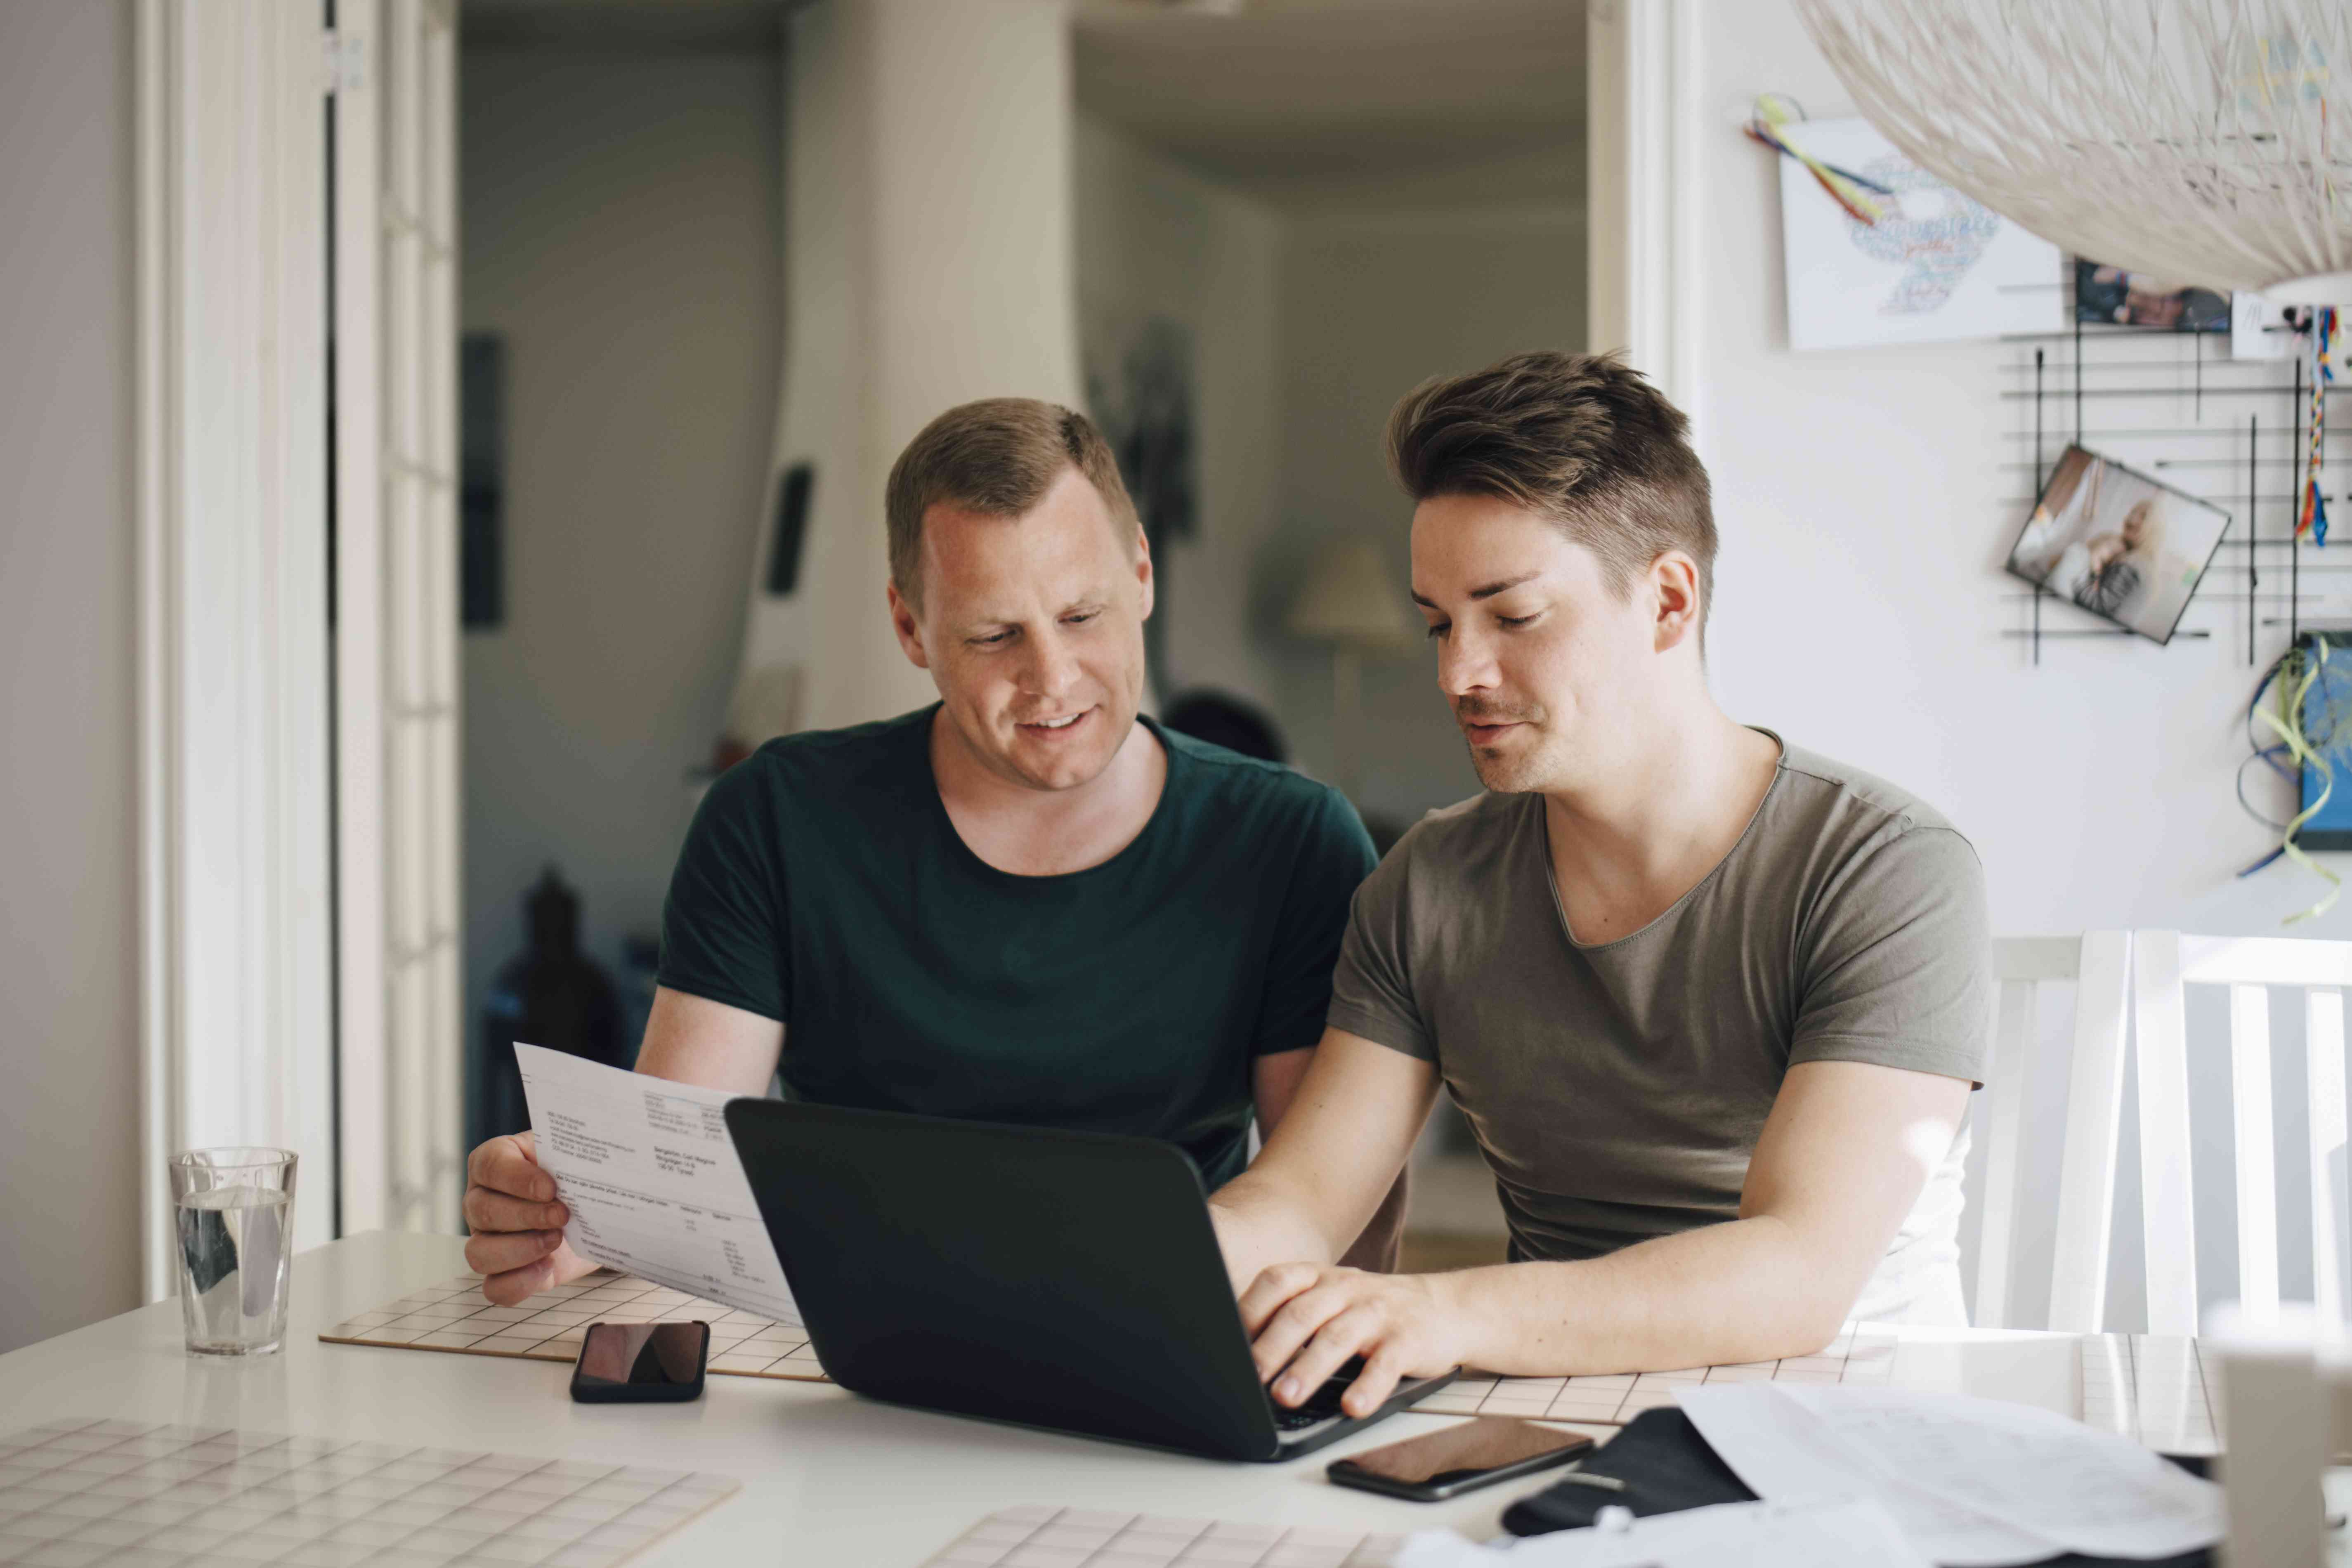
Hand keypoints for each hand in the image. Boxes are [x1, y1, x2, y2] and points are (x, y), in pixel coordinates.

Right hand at [462, 1131, 594, 1304]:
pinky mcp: (505, 1273)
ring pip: (479, 1254)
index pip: (490, 1167)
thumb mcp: (572, 1152)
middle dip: (527, 1216)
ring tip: (557, 1239)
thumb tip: (595, 1152)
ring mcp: (487, 1239)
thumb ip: (571, 1149)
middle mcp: (481, 1201)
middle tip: (563, 1215)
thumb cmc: (574, 1172)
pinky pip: (495, 1288)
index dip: (518, 1180)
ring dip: (520, 1250)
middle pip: (483, 1211)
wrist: (591, 1209)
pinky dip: (520, 1282)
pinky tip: (547, 1267)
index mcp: (494, 1163)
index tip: (551, 1188)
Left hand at [1240, 1262, 1472, 1418]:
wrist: (1444, 1308)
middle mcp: (1345, 1289)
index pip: (1276, 1283)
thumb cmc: (1372, 1311)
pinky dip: (1368, 1386)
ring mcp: (1377, 1313)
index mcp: (1320, 1278)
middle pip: (1301, 1314)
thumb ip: (1292, 1316)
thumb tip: (1239, 1353)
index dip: (1249, 1310)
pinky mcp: (1408, 1340)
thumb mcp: (1331, 1301)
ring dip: (1308, 1369)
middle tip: (1250, 1378)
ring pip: (1337, 1338)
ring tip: (1286, 1397)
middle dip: (1271, 1347)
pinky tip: (1352, 1406)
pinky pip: (1385, 1364)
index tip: (1227, 1344)